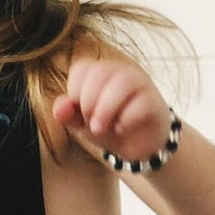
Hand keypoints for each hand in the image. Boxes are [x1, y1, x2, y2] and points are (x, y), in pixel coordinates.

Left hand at [53, 56, 170, 165]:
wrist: (138, 145)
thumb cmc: (109, 125)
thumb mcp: (83, 121)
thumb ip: (69, 114)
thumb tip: (59, 109)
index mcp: (101, 72)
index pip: (82, 68)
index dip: (74, 91)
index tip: (79, 111)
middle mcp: (121, 72)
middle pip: (100, 72)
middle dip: (88, 101)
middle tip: (89, 122)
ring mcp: (140, 85)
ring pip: (122, 83)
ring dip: (105, 109)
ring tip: (99, 129)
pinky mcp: (154, 103)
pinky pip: (141, 103)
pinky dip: (125, 120)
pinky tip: (120, 129)